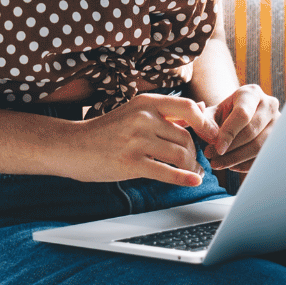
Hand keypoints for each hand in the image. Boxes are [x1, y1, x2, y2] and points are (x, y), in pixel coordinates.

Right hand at [58, 93, 220, 186]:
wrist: (72, 146)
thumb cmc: (106, 131)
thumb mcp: (135, 112)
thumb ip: (165, 112)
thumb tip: (201, 110)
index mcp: (146, 103)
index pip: (187, 108)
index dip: (205, 123)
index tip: (213, 135)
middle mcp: (142, 118)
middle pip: (185, 137)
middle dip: (194, 153)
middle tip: (196, 163)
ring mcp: (136, 141)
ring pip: (179, 154)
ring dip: (189, 167)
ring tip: (192, 172)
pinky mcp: (130, 163)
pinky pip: (165, 172)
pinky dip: (183, 178)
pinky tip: (192, 181)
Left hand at [204, 85, 278, 173]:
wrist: (241, 118)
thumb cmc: (224, 115)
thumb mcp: (212, 112)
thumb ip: (201, 117)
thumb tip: (200, 120)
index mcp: (251, 93)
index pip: (242, 114)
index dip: (228, 133)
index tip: (215, 148)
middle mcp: (269, 105)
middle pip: (251, 132)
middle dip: (230, 149)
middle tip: (211, 158)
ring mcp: (278, 123)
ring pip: (259, 147)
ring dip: (236, 159)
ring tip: (217, 164)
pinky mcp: (280, 139)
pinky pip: (264, 156)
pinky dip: (246, 164)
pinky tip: (231, 165)